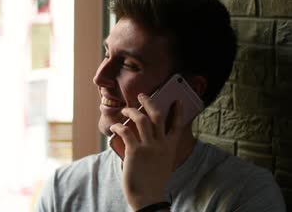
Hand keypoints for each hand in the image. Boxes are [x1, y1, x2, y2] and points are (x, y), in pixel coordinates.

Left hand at [109, 93, 183, 210]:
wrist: (148, 197)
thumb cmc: (153, 180)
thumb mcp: (162, 162)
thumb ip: (158, 148)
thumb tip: (146, 135)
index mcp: (170, 147)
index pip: (177, 125)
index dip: (178, 111)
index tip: (177, 100)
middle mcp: (161, 144)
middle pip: (157, 115)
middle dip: (149, 102)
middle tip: (141, 95)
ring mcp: (148, 147)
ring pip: (141, 119)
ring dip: (131, 111)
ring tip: (125, 110)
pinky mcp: (135, 151)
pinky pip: (126, 132)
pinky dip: (118, 126)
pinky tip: (114, 127)